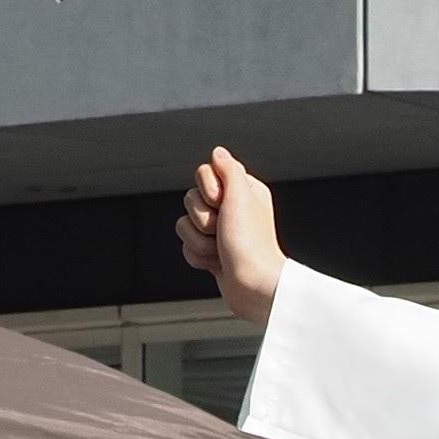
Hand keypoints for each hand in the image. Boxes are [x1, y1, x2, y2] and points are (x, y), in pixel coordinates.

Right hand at [176, 145, 285, 323]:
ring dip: (199, 240)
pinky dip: (198, 256)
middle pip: (191, 198)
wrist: (253, 286)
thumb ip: (228, 169)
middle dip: (202, 218)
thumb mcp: (242, 195)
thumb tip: (218, 152)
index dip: (208, 189)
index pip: (204, 172)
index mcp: (243, 191)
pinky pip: (186, 246)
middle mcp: (232, 209)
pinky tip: (216, 263)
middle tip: (222, 230)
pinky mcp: (211, 252)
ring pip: (185, 223)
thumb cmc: (251, 245)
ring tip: (221, 250)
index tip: (223, 203)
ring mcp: (220, 232)